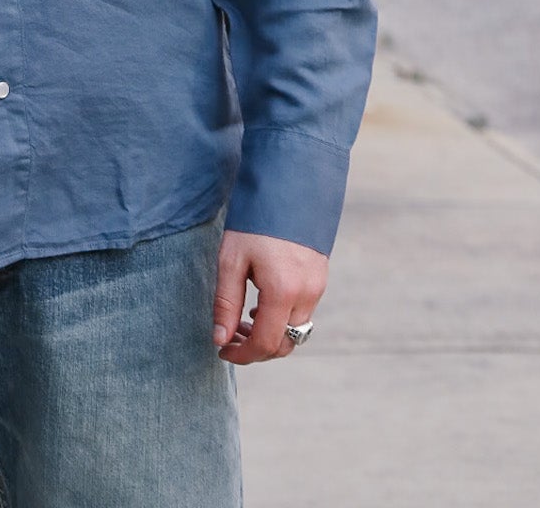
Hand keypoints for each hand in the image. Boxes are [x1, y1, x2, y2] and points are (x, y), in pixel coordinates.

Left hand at [213, 229, 327, 364]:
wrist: (289, 183)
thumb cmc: (255, 219)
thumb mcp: (231, 259)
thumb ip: (226, 302)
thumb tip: (220, 338)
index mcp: (283, 292)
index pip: (265, 344)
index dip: (242, 355)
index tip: (222, 350)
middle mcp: (306, 294)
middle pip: (285, 344)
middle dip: (256, 349)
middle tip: (230, 337)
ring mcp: (317, 286)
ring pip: (296, 331)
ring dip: (270, 335)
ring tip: (242, 320)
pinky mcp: (319, 277)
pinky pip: (302, 313)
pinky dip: (282, 319)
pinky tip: (261, 303)